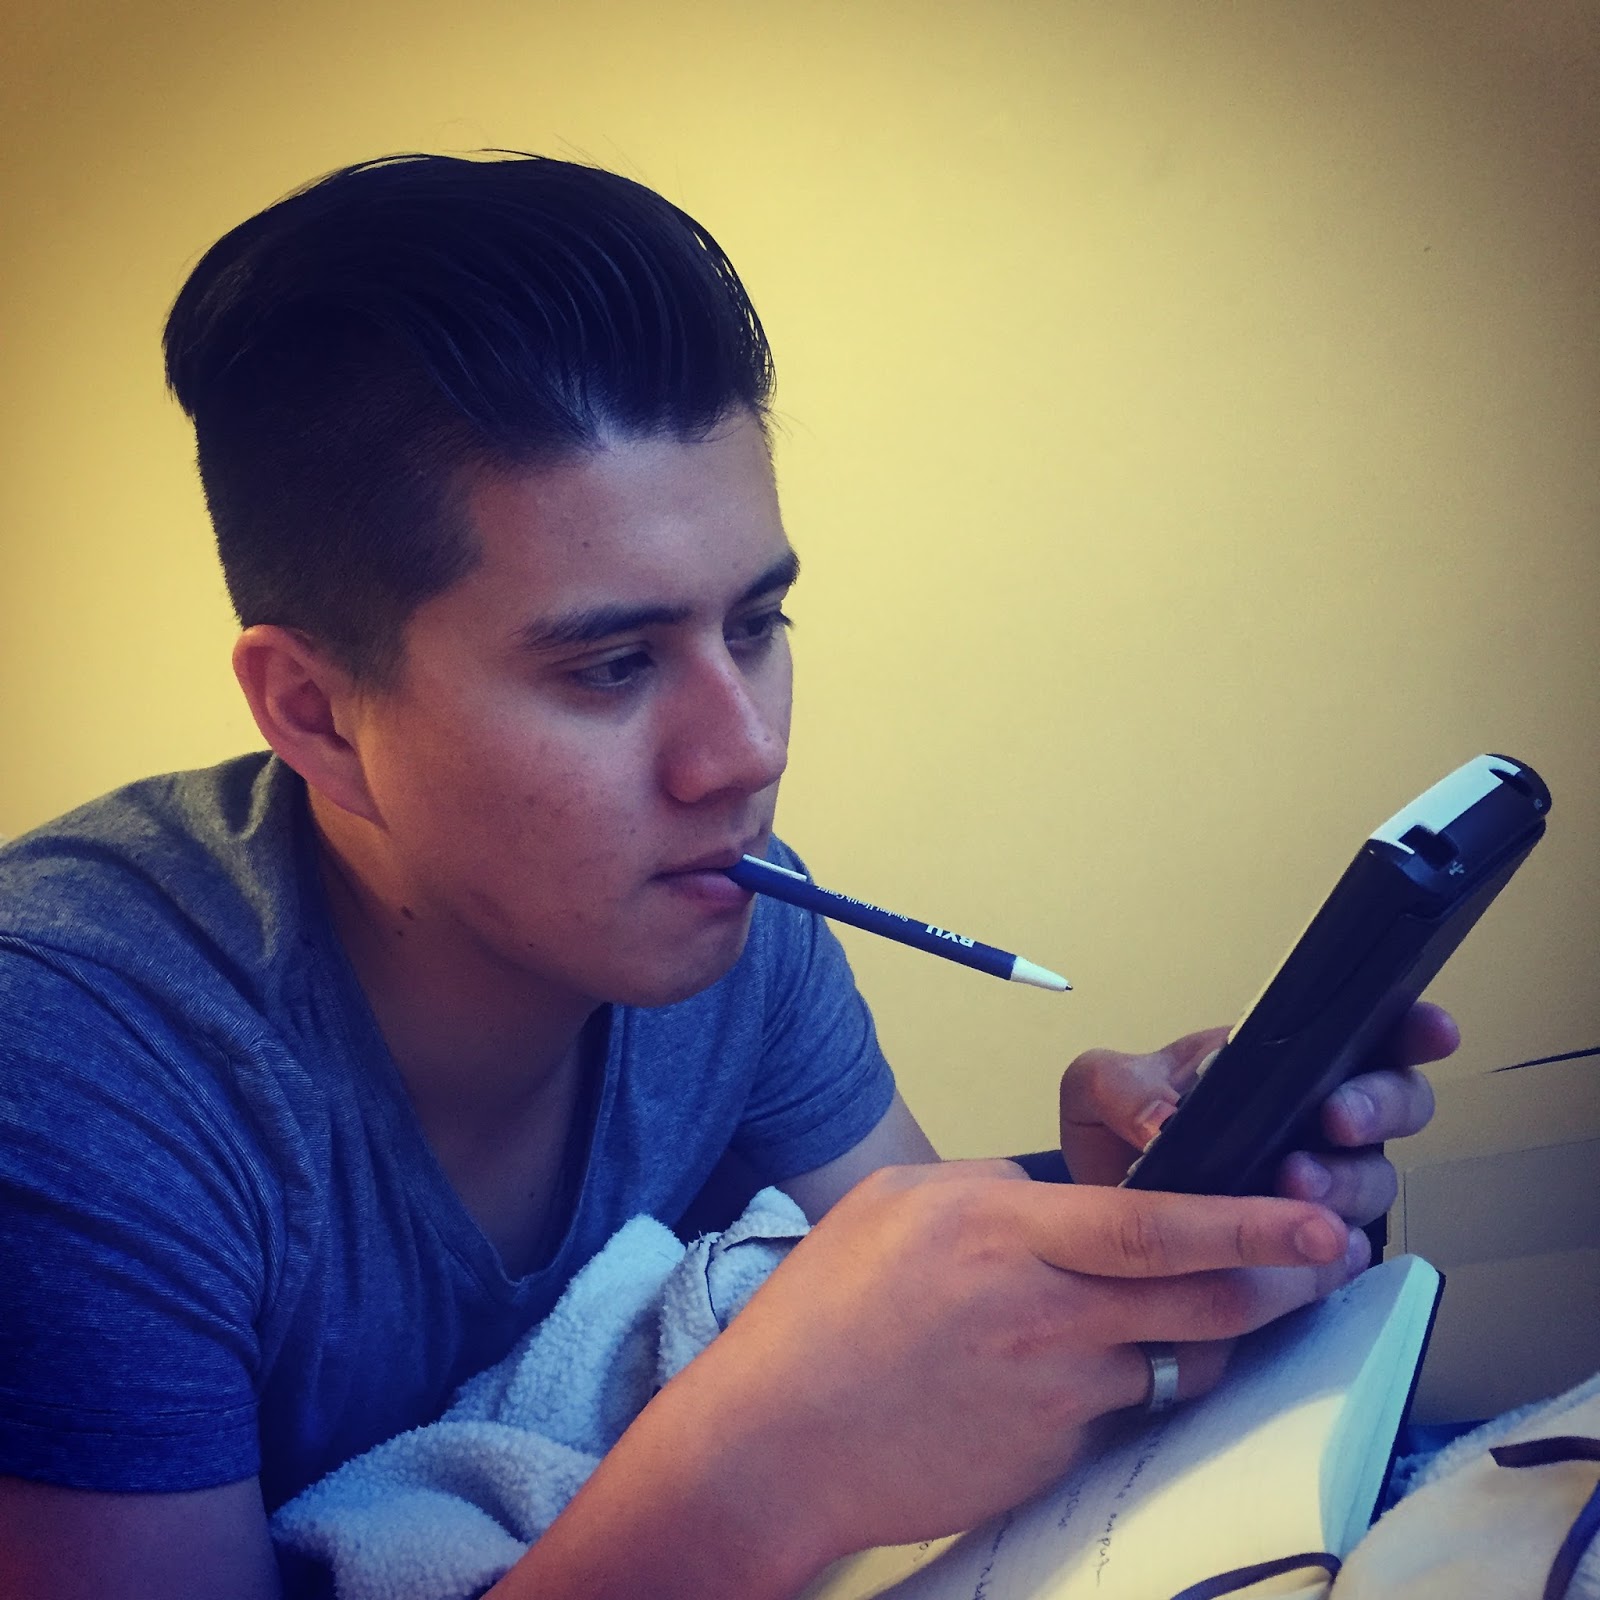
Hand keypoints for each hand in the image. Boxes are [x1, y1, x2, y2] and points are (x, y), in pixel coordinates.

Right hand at [566, 1162, 1362, 1593]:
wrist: (778, 1441)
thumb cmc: (821, 1312)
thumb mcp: (896, 1202)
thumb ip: (992, 1192)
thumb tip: (1057, 1201)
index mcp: (1002, 1234)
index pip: (1151, 1223)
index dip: (1245, 1222)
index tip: (1316, 1218)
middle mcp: (1044, 1312)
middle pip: (1199, 1299)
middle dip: (1281, 1278)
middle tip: (1329, 1256)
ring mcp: (1054, 1392)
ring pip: (1178, 1356)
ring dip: (1215, 1329)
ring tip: (1227, 1304)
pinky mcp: (1053, 1452)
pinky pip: (1123, 1405)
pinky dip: (1133, 1379)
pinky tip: (1090, 1368)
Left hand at [1057, 1001, 1456, 1221]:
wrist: (1102, 1218)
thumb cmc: (1118, 1135)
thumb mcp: (1100, 1090)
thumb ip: (1122, 1086)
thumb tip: (1163, 1121)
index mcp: (1282, 1063)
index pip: (1365, 1034)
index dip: (1410, 1029)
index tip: (1427, 1030)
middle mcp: (1318, 1120)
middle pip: (1395, 1105)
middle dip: (1378, 1106)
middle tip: (1337, 1117)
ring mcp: (1323, 1186)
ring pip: (1373, 1180)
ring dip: (1342, 1180)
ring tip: (1295, 1181)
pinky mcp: (1311, 1251)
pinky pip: (1344, 1254)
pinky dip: (1332, 1252)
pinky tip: (1311, 1253)